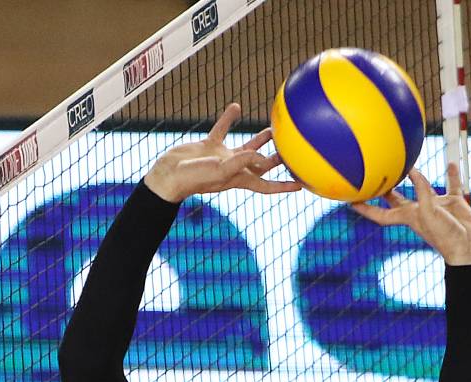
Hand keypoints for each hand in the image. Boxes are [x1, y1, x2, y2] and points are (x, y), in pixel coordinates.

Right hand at [144, 104, 301, 201]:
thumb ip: (241, 161)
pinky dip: (229, 118)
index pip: (267, 185)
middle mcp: (234, 168)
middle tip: (293, 152)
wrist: (168, 174)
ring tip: (273, 129)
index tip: (302, 185)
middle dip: (278, 161)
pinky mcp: (209, 144)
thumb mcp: (219, 171)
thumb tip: (262, 154)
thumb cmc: (192, 178)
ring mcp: (221, 156)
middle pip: (262, 165)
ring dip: (260, 140)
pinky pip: (223, 129)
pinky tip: (237, 106)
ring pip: (246, 146)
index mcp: (239, 178)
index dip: (285, 186)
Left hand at [350, 163, 470, 265]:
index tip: (351, 202)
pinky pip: (452, 185)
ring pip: (425, 188)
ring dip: (418, 177)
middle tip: (376, 178)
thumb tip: (412, 171)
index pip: (381, 214)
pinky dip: (452, 174)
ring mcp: (437, 206)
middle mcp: (420, 210)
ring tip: (410, 165)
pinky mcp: (454, 203)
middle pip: (398, 200)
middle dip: (386, 191)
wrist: (469, 248)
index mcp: (409, 218)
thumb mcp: (429, 212)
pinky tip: (451, 163)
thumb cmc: (446, 236)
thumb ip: (421, 191)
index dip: (366, 209)